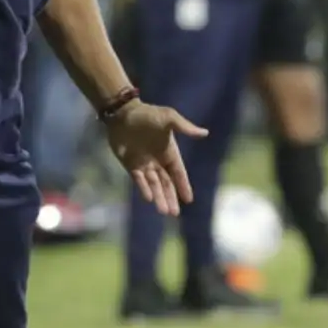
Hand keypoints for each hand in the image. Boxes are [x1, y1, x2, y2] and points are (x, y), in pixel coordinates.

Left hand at [104, 99, 208, 215]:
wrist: (122, 113)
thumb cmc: (147, 114)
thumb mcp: (168, 118)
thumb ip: (185, 127)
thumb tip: (205, 133)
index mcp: (169, 152)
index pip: (178, 173)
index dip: (183, 186)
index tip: (189, 200)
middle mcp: (158, 161)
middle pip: (166, 183)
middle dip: (170, 198)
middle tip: (174, 214)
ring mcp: (144, 164)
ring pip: (154, 185)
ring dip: (159, 198)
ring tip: (164, 211)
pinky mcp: (131, 166)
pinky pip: (139, 181)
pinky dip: (144, 189)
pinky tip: (149, 198)